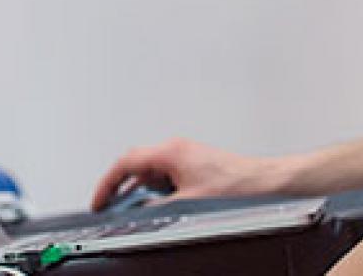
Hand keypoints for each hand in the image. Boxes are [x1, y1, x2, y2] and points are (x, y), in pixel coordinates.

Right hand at [90, 137, 286, 210]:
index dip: (107, 183)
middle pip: (136, 165)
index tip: (99, 200)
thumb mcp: (188, 203)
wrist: (264, 182)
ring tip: (133, 210)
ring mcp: (186, 155)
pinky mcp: (195, 164)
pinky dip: (156, 189)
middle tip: (109, 205)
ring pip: (151, 171)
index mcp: (171, 152)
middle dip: (121, 187)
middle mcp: (177, 149)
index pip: (126, 163)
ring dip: (140, 190)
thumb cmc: (237, 185)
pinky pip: (166, 174)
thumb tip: (139, 213)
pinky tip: (159, 205)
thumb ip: (158, 207)